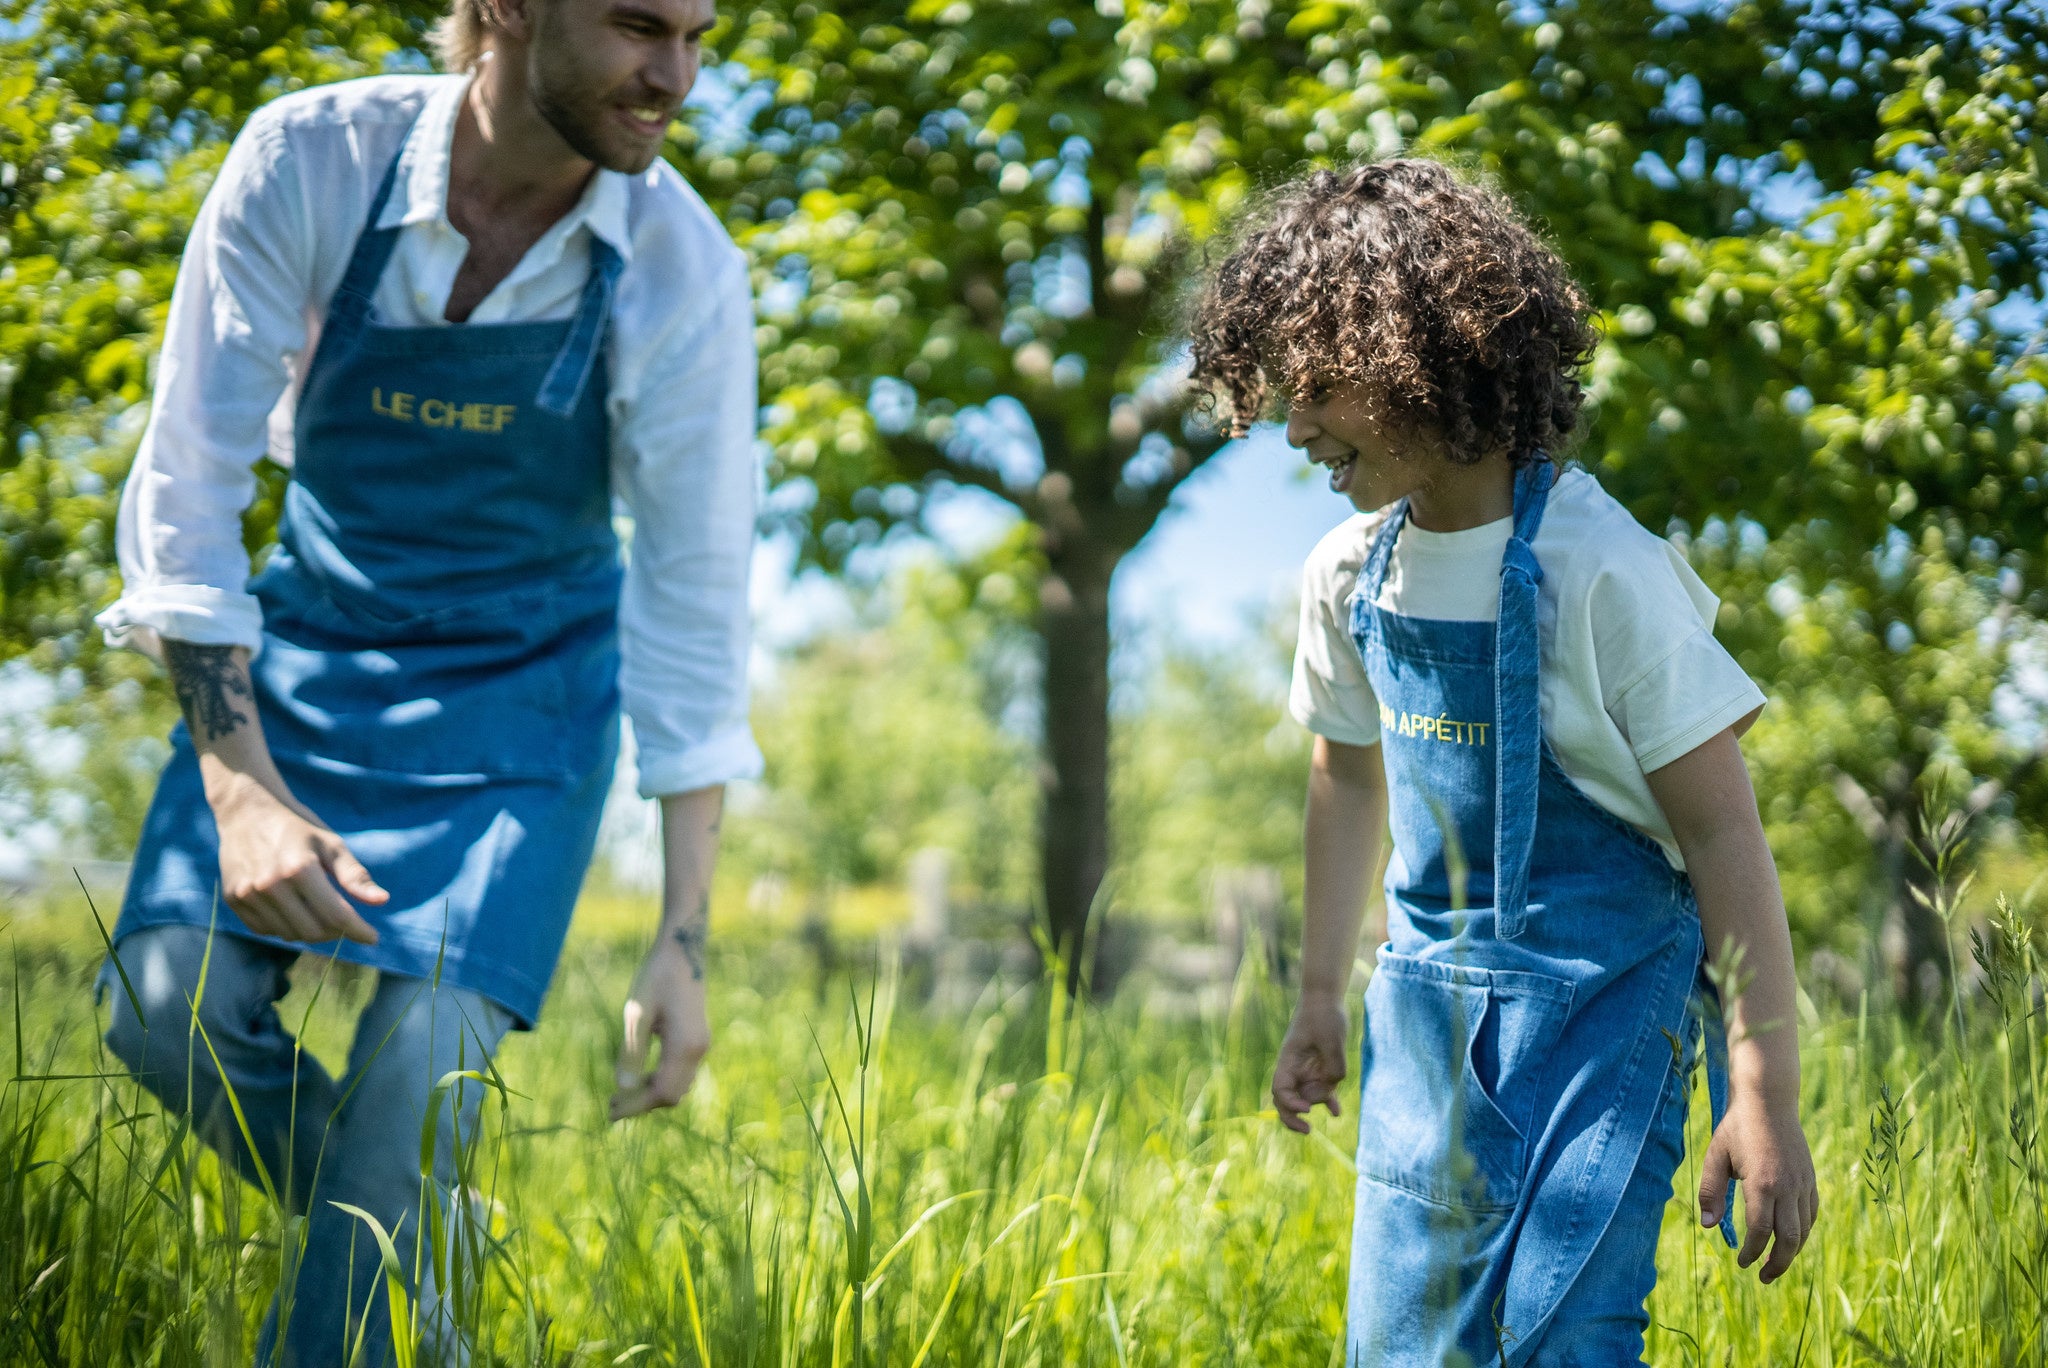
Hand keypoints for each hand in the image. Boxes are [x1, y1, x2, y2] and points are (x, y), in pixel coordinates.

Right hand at [211, 776, 384, 944]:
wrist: (246, 810)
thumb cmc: (297, 827)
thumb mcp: (331, 844)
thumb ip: (354, 875)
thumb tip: (382, 901)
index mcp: (300, 869)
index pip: (337, 916)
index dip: (358, 931)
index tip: (372, 937)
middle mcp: (270, 885)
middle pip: (313, 931)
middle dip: (336, 931)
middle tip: (345, 920)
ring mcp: (248, 894)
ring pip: (289, 935)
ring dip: (311, 931)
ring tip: (319, 912)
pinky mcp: (232, 899)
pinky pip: (265, 930)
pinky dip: (284, 927)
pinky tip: (293, 910)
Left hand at [610, 939, 710, 1120]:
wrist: (682, 951)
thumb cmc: (656, 977)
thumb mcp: (637, 1013)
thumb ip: (632, 1052)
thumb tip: (623, 1088)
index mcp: (685, 1046)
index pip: (661, 1092)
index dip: (636, 1106)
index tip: (610, 1112)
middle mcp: (698, 1050)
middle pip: (672, 1095)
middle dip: (643, 1104)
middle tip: (611, 1106)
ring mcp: (700, 1045)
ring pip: (678, 1086)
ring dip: (651, 1094)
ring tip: (621, 1093)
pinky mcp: (697, 1039)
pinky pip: (681, 1072)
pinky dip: (660, 1081)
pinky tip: (639, 1075)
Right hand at [1273, 991, 1348, 1133]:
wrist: (1325, 998)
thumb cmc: (1324, 1015)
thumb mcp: (1332, 1039)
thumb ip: (1334, 1066)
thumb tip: (1334, 1088)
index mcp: (1288, 1061)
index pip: (1281, 1090)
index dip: (1291, 1105)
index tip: (1307, 1110)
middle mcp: (1295, 1068)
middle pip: (1287, 1100)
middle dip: (1293, 1117)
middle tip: (1307, 1129)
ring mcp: (1307, 1069)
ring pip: (1308, 1096)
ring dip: (1319, 1103)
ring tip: (1335, 1107)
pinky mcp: (1320, 1067)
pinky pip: (1321, 1089)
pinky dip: (1327, 1101)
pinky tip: (1336, 1112)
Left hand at [1699, 1089, 1817, 1282]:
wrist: (1769, 1101)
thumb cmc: (1737, 1127)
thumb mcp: (1715, 1155)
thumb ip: (1710, 1191)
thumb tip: (1709, 1226)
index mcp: (1762, 1184)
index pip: (1759, 1231)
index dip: (1752, 1252)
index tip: (1742, 1263)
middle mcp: (1788, 1187)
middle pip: (1788, 1239)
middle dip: (1777, 1263)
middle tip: (1762, 1277)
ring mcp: (1803, 1183)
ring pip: (1803, 1230)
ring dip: (1791, 1252)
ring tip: (1775, 1264)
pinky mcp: (1811, 1179)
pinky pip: (1811, 1214)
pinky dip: (1803, 1232)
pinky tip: (1790, 1239)